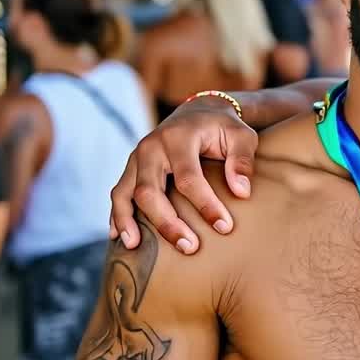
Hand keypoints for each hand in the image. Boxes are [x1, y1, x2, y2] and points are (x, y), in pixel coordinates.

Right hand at [109, 95, 257, 253]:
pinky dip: (117, 216)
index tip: (224, 227)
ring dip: (130, 222)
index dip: (205, 204)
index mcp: (179, 137)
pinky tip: (120, 238)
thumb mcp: (242, 136)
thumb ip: (242, 160)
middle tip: (190, 247)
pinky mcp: (131, 168)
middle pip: (150, 190)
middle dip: (167, 222)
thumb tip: (241, 192)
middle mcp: (151, 147)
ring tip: (136, 246)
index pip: (188, 178)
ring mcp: (137, 158)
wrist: (199, 112)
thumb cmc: (223, 128)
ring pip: (125, 193)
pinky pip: (118, 193)